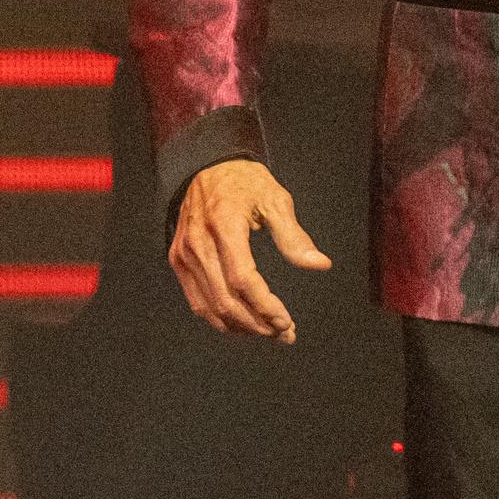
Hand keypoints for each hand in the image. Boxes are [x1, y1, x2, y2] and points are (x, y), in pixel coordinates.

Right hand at [168, 158, 332, 340]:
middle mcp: (199, 243)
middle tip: (283, 333)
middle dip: (257, 324)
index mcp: (225, 225)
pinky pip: (197, 300)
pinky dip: (220, 318)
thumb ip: (294, 237)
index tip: (286, 321)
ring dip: (241, 327)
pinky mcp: (178, 260)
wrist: (207, 166)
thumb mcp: (275, 199)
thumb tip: (320, 265)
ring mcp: (184, 254)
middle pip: (226, 300)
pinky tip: (243, 322)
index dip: (266, 306)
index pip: (243, 279)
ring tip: (268, 331)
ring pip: (210, 307)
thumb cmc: (244, 181)